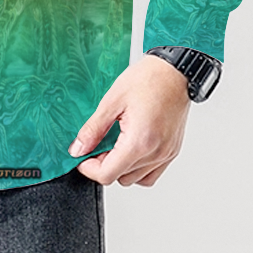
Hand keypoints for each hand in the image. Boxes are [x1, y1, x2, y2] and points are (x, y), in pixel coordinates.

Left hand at [69, 53, 190, 187]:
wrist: (174, 72)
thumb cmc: (148, 80)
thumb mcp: (112, 101)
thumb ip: (93, 129)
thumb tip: (78, 148)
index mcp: (139, 142)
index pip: (107, 174)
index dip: (89, 168)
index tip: (82, 157)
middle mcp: (155, 153)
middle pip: (120, 178)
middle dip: (104, 165)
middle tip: (98, 144)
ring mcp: (166, 154)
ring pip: (135, 179)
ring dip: (121, 167)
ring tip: (115, 143)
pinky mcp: (172, 152)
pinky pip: (151, 174)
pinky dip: (137, 169)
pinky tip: (130, 149)